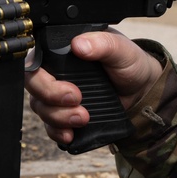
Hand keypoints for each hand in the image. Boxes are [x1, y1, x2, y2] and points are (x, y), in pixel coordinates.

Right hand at [24, 28, 163, 145]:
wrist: (142, 89)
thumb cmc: (130, 63)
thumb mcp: (120, 49)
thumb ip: (102, 43)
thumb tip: (79, 44)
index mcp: (62, 51)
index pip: (35, 63)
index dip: (44, 80)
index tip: (70, 91)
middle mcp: (55, 72)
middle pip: (34, 87)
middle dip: (52, 99)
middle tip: (77, 101)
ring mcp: (57, 94)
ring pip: (41, 108)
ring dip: (58, 117)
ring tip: (84, 118)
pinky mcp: (64, 114)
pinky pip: (49, 126)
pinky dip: (57, 132)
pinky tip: (71, 134)